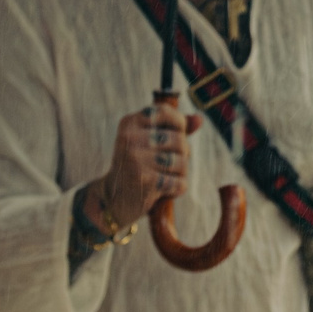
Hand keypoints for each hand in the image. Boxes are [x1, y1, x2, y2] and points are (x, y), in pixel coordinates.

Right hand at [94, 99, 200, 230]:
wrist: (112, 199)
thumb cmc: (136, 166)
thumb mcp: (149, 141)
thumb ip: (174, 128)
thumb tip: (200, 119)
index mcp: (130, 123)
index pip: (166, 112)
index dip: (179, 124)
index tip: (175, 135)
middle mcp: (130, 138)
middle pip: (179, 140)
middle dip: (182, 154)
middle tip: (168, 164)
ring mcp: (136, 160)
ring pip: (182, 162)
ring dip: (180, 174)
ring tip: (166, 177)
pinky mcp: (145, 182)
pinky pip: (180, 182)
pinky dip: (178, 188)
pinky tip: (165, 190)